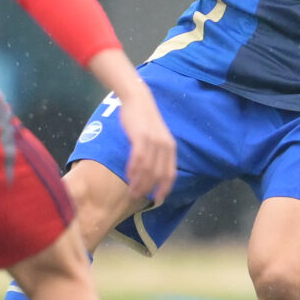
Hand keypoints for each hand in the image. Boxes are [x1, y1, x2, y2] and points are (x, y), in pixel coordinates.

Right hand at [115, 90, 177, 206]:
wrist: (138, 100)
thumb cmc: (145, 120)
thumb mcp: (156, 137)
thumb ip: (156, 153)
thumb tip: (150, 173)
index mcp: (171, 148)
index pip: (171, 173)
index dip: (164, 188)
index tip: (157, 199)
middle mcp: (165, 146)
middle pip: (158, 174)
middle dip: (148, 188)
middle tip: (137, 196)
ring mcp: (154, 141)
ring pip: (147, 169)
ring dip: (139, 183)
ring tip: (131, 191)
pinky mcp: (141, 137)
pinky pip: (138, 159)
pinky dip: (133, 170)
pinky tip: (128, 176)